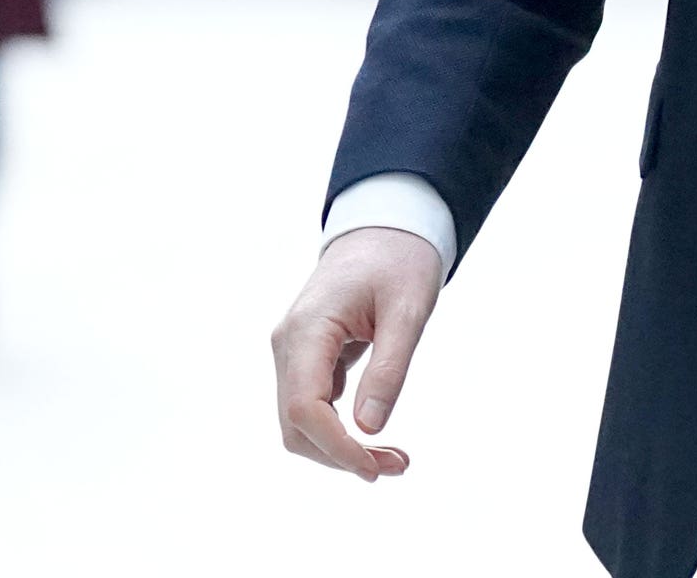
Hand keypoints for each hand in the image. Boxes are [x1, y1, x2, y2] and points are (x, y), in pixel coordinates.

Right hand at [271, 226, 443, 480]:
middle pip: (295, 425)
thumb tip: (370, 429)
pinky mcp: (305, 358)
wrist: (384, 229)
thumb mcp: (408, 311)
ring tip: (393, 458)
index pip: (304, 407)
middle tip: (398, 465)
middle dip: (340, 456)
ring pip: (299, 423)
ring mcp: (292, 352)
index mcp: (307, 328)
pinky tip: (374, 433)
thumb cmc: (399, 262)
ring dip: (339, 449)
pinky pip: (311, 407)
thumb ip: (389, 368)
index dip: (337, 447)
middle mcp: (288, 344)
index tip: (377, 467)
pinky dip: (339, 431)